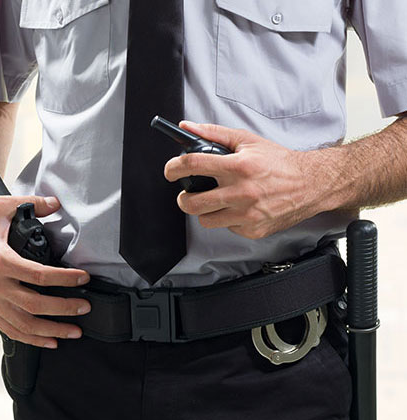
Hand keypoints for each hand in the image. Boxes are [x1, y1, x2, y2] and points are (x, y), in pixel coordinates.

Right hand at [0, 195, 91, 347]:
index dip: (65, 279)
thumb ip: (27, 204)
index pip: (39, 275)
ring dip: (52, 330)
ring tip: (74, 332)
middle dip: (64, 309)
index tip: (83, 279)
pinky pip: (11, 330)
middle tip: (84, 307)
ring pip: (25, 324)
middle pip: (35, 305)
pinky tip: (49, 341)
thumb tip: (53, 203)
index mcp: (0, 261)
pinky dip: (32, 339)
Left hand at [164, 121, 326, 239]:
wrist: (310, 184)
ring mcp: (247, 214)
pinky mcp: (253, 230)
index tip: (170, 171)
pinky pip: (228, 228)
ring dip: (205, 211)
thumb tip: (188, 127)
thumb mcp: (248, 141)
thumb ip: (215, 134)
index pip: (194, 165)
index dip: (174, 168)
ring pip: (206, 220)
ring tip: (215, 202)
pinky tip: (239, 209)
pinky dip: (229, 219)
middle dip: (183, 198)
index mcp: (238, 167)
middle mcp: (241, 192)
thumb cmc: (280, 162)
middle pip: (192, 203)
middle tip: (187, 194)